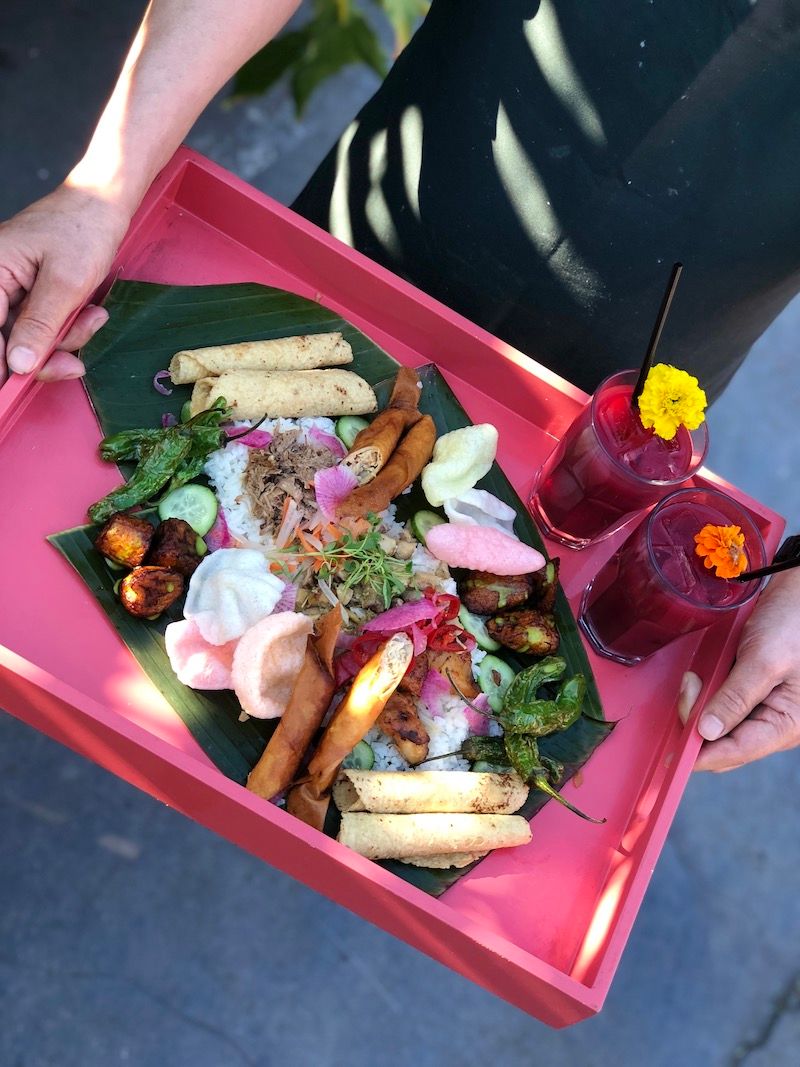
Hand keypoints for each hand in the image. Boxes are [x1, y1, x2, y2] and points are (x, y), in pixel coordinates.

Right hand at [0, 186, 129, 382]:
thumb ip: (40, 325)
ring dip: (65, 340)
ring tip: (92, 318)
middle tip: (74, 364)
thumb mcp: (65, 283)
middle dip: (45, 355)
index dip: (2, 362)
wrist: (103, 205)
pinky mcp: (32, 296)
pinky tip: (90, 314)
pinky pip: (45, 327)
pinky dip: (69, 329)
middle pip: (7, 341)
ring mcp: (13, 291)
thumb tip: (19, 364)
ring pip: (31, 339)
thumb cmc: (82, 229)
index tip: (17, 386)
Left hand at [680, 568, 799, 770]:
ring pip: (719, 724)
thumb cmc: (793, 622)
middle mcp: (776, 722)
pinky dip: (706, 695)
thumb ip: (735, 697)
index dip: (703, 754)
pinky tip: (700, 678)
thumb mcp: (765, 660)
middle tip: (688, 687)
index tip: (672, 750)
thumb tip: (707, 731)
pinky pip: (722, 705)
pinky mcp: (751, 691)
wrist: (799, 592)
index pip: (738, 752)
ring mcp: (763, 707)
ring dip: (699, 706)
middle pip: (725, 741)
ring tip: (694, 678)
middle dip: (697, 721)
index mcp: (787, 725)